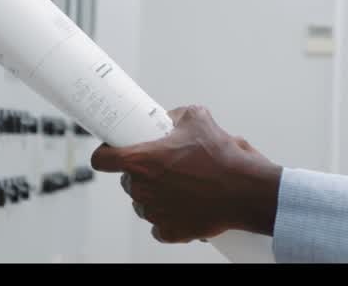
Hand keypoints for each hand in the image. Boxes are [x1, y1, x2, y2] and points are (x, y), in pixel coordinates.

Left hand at [90, 105, 282, 243]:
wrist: (244, 190)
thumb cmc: (221, 158)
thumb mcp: (197, 118)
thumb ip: (174, 116)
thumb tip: (169, 119)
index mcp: (142, 160)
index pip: (102, 159)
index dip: (107, 152)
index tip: (114, 150)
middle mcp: (142, 188)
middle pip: (128, 180)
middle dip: (143, 171)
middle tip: (167, 164)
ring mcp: (153, 213)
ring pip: (143, 201)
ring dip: (156, 193)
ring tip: (182, 184)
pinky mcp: (168, 231)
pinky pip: (158, 223)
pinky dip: (169, 215)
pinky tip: (186, 204)